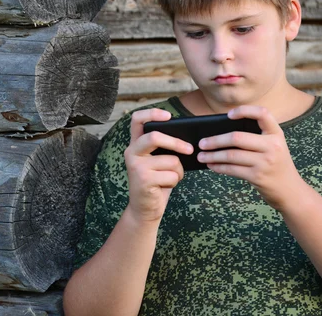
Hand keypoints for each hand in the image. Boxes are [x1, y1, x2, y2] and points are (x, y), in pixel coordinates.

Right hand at [124, 108, 193, 223]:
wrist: (145, 209)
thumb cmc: (157, 181)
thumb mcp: (158, 161)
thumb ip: (165, 148)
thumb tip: (190, 139)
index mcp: (135, 144)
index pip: (137, 120)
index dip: (152, 113)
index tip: (169, 116)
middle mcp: (131, 152)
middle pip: (155, 137)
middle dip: (176, 143)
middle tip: (190, 149)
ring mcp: (136, 166)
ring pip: (171, 160)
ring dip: (178, 171)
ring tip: (170, 177)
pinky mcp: (143, 180)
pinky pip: (172, 175)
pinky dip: (175, 181)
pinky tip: (164, 186)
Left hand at [196, 106, 305, 211]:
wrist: (290, 190)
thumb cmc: (275, 164)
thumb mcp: (273, 146)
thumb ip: (255, 137)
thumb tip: (220, 133)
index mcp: (276, 134)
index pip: (263, 114)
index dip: (245, 110)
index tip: (229, 115)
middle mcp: (272, 146)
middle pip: (237, 138)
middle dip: (215, 140)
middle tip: (201, 143)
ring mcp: (265, 162)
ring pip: (231, 155)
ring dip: (212, 156)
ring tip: (201, 156)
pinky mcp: (258, 176)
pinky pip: (232, 169)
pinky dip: (218, 167)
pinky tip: (211, 165)